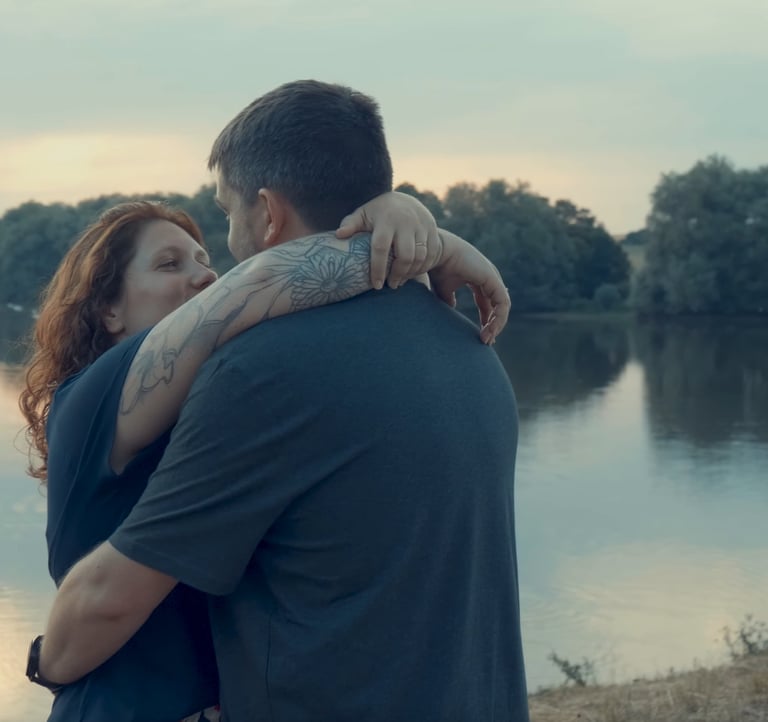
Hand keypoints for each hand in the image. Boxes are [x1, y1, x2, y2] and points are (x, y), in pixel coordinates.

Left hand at [336, 191, 440, 289]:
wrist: (406, 201)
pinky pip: (431, 255)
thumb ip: (351, 224)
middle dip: (398, 274)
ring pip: (420, 257)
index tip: (376, 285)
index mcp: (386, 218)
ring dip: (410, 273)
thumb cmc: (378, 213)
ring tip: (400, 280)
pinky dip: (422, 267)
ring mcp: (422, 226)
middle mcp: (406, 222)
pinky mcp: (433, 231)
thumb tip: (338, 235)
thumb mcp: (363, 214)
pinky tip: (412, 273)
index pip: (381, 247)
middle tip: (390, 285)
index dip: (378, 268)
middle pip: (405, 255)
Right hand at [428, 230, 509, 344]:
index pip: (487, 302)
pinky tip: (489, 329)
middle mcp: (488, 277)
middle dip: (493, 325)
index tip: (481, 336)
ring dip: (496, 325)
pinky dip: (498, 318)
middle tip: (485, 341)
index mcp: (478, 278)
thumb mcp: (443, 289)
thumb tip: (450, 310)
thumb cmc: (437, 266)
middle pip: (496, 305)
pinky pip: (502, 303)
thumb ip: (448, 300)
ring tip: (486, 339)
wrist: (434, 252)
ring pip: (502, 306)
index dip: (486, 320)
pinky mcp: (493, 279)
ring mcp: (492, 277)